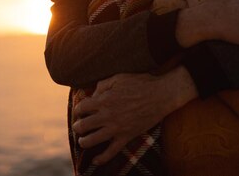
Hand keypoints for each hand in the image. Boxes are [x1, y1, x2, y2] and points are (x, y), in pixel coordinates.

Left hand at [72, 68, 196, 164]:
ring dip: (83, 142)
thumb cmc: (140, 83)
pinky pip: (111, 152)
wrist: (161, 95)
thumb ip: (102, 85)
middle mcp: (106, 115)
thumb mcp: (118, 77)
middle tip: (79, 126)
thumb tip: (92, 95)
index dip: (78, 109)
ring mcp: (116, 128)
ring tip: (83, 141)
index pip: (81, 108)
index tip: (80, 111)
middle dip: (77, 126)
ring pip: (92, 141)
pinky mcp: (126, 136)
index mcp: (103, 100)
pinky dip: (102, 159)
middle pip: (82, 126)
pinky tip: (95, 161)